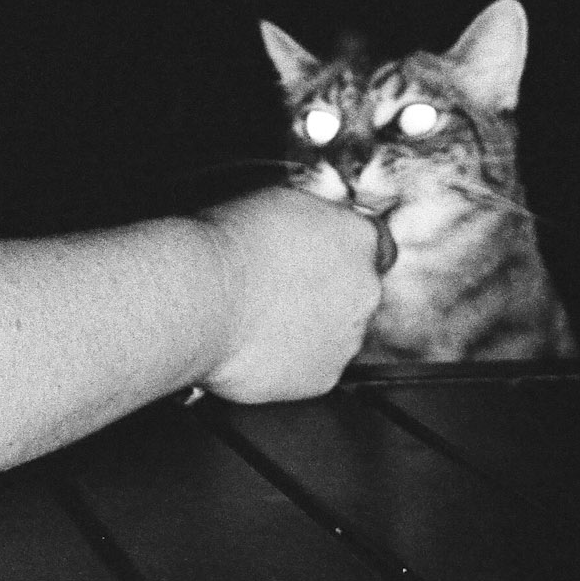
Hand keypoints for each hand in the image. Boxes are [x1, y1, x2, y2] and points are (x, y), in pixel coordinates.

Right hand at [192, 187, 383, 402]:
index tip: (323, 260)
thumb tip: (306, 232)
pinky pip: (312, 370)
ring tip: (261, 321)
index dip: (346, 255)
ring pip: (336, 336)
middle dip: (327, 295)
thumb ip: (311, 222)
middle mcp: (365, 290)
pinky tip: (258, 348)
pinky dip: (290, 364)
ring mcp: (347, 338)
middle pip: (357, 294)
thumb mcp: (277, 202)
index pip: (376, 247)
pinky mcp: (323, 378)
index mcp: (358, 238)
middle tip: (280, 291)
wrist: (202, 298)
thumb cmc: (227, 246)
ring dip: (310, 330)